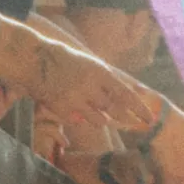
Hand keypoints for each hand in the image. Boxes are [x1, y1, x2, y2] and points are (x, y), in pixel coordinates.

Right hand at [31, 42, 161, 138]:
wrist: (33, 61)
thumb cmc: (63, 59)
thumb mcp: (90, 64)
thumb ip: (106, 80)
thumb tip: (128, 92)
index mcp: (100, 73)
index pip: (126, 95)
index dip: (140, 109)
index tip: (149, 118)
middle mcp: (90, 88)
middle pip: (116, 111)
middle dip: (128, 119)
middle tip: (135, 124)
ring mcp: (76, 101)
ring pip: (100, 120)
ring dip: (103, 119)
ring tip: (98, 112)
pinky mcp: (63, 111)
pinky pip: (80, 122)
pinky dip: (82, 119)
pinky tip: (77, 110)